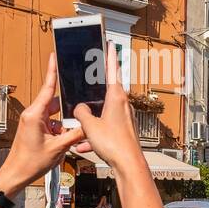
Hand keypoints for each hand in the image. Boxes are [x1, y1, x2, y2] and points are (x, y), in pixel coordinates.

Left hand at [0, 54, 85, 194]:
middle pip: (55, 103)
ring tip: (67, 137)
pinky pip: (50, 123)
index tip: (54, 56)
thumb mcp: (58, 148)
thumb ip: (75, 134)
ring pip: (54, 115)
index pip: (47, 88)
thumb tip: (88, 126)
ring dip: (62, 124)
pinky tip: (63, 141)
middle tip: (78, 110)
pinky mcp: (33, 128)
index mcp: (35, 114)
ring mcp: (32, 121)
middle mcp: (32, 114)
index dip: (52, 71)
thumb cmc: (31, 162)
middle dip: (66, 109)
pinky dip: (58, 130)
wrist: (16, 174)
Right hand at [72, 44, 144, 176]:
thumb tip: (79, 108)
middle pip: (108, 88)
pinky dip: (96, 133)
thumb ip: (81, 113)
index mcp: (116, 96)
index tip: (110, 43)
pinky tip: (85, 145)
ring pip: (105, 110)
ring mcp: (124, 116)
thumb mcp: (89, 126)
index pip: (112, 69)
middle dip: (97, 85)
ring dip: (93, 116)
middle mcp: (123, 104)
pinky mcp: (124, 129)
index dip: (109, 55)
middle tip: (91, 75)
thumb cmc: (114, 143)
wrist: (128, 164)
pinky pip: (106, 126)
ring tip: (81, 123)